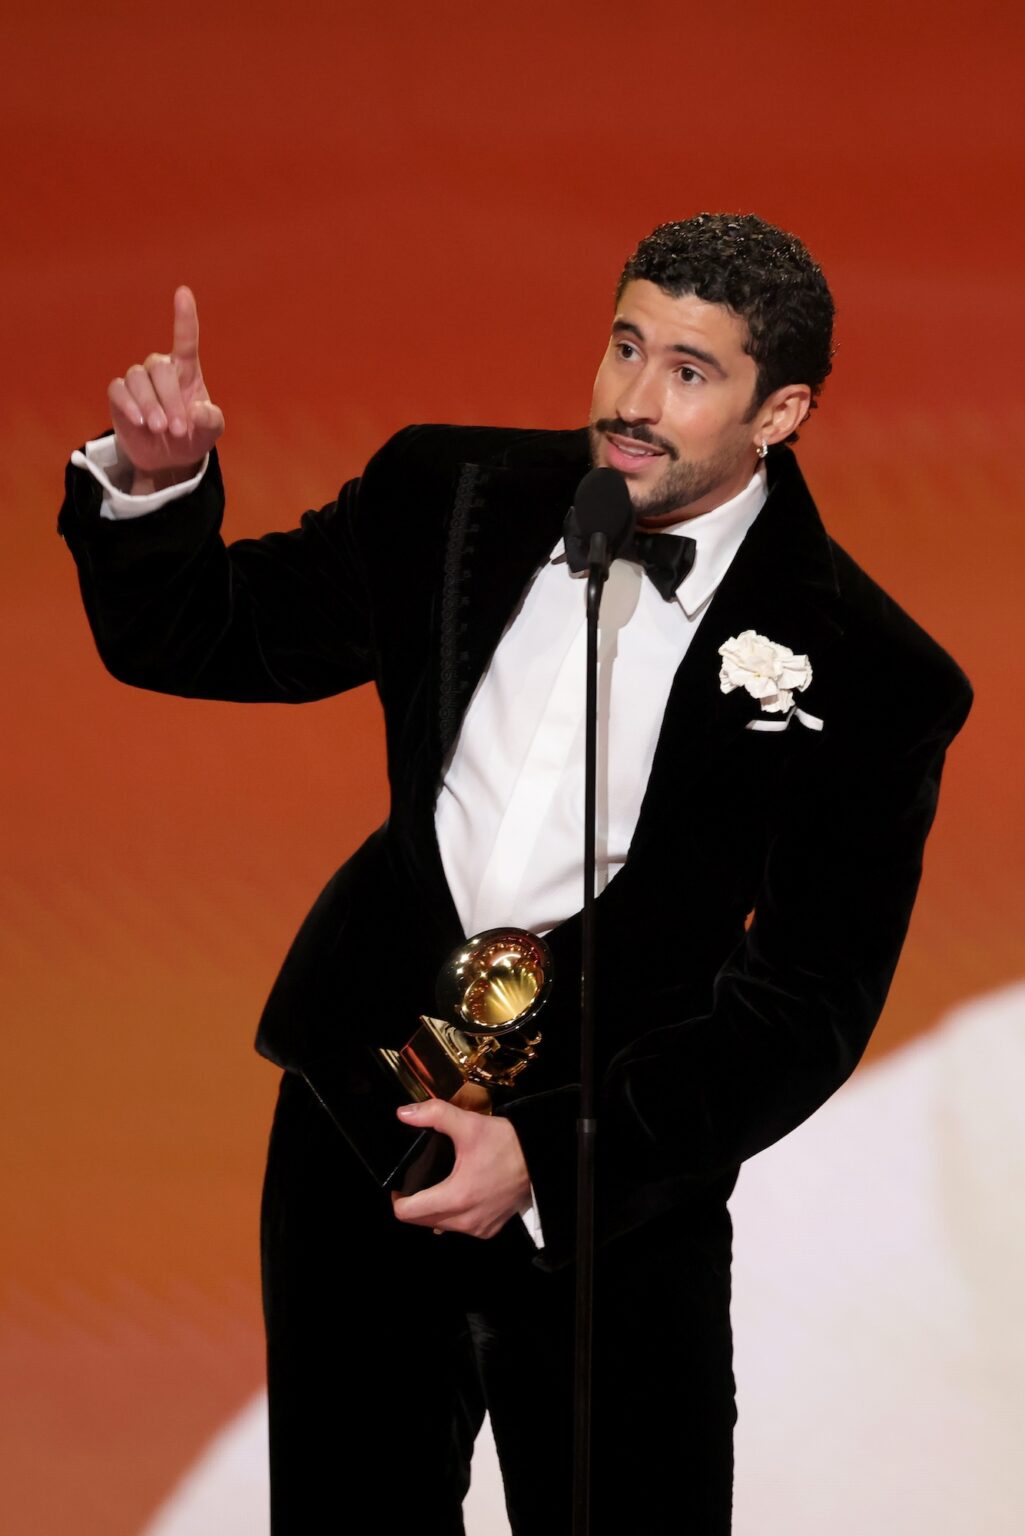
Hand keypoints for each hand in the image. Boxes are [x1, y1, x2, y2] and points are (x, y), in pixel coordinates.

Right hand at [107, 286, 224, 489]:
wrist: (167, 458)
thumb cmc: (191, 437)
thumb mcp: (209, 433)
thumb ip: (210, 420)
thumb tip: (197, 410)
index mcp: (187, 371)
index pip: (185, 339)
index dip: (184, 317)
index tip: (183, 293)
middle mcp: (161, 369)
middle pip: (160, 369)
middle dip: (169, 399)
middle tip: (176, 429)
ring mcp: (139, 381)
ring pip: (137, 378)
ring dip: (149, 405)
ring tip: (159, 429)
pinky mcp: (120, 394)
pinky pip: (118, 390)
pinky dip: (128, 404)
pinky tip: (139, 421)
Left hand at [390, 1099, 531, 1239]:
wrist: (541, 1159)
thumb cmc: (506, 1144)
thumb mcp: (469, 1125)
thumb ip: (434, 1115)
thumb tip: (403, 1113)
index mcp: (455, 1198)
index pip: (407, 1213)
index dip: (397, 1198)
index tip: (400, 1183)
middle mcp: (465, 1220)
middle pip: (421, 1221)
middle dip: (413, 1204)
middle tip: (416, 1181)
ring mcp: (478, 1229)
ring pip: (440, 1226)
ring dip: (433, 1211)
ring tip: (436, 1186)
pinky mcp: (489, 1230)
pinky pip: (460, 1229)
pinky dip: (453, 1216)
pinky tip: (458, 1197)